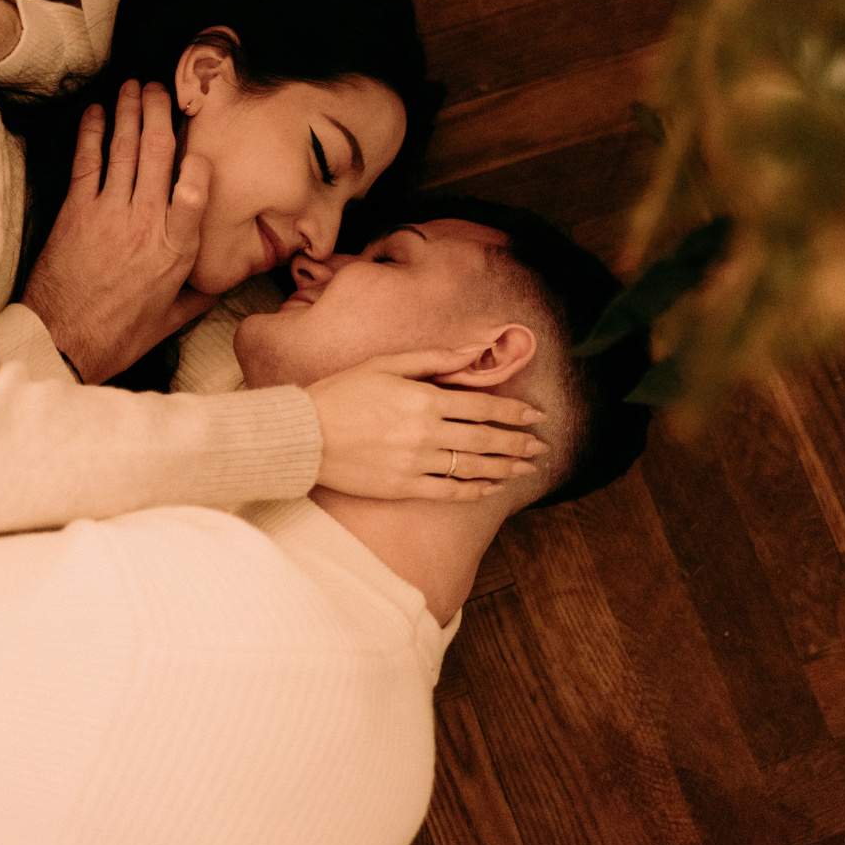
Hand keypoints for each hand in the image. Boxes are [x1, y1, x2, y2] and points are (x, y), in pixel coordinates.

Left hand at [23, 80, 215, 382]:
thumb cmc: (120, 335)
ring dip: (129, 113)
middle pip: (158, 155)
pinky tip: (96, 112)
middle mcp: (146, 223)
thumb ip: (200, 295)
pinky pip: (86, 162)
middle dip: (160, 114)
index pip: (196, 190)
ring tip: (133, 87)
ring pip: (124, 150)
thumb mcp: (172, 319)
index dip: (199, 160)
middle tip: (160, 88)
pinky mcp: (76, 212)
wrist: (63, 342)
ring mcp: (109, 213)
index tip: (200, 142)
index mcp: (177, 249)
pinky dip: (91, 134)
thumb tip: (223, 282)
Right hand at [306, 346, 549, 501]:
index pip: (482, 406)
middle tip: (540, 447)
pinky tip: (490, 488)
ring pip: (472, 467)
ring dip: (504, 468)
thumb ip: (433, 359)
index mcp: (423, 399)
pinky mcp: (402, 487)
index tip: (535, 417)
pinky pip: (448, 492)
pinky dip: (473, 490)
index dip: (513, 412)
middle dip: (517, 443)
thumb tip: (473, 352)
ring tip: (525, 469)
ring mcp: (415, 463)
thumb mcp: (386, 364)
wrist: (303, 434)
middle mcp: (425, 433)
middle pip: (484, 439)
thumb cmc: (342, 392)